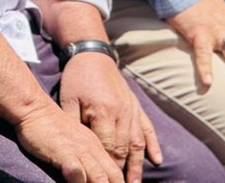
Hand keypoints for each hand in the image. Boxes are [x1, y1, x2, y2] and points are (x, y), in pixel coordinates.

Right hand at [13, 101, 126, 182]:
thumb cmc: (50, 127)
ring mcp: (79, 150)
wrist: (34, 108)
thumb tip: (89, 177)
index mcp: (96, 147)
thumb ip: (84, 156)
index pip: (116, 172)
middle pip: (113, 177)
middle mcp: (92, 149)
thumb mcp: (74, 141)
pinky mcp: (64, 152)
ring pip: (100, 177)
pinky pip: (77, 173)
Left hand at [59, 52, 161, 182]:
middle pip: (124, 149)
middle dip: (121, 171)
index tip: (103, 180)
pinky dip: (153, 145)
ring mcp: (132, 110)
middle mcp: (121, 113)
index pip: (108, 148)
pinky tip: (156, 160)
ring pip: (137, 143)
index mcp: (103, 112)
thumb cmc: (77, 78)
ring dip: (137, 165)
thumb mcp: (68, 100)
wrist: (93, 55)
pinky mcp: (136, 106)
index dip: (106, 166)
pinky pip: (148, 128)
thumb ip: (73, 124)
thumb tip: (76, 150)